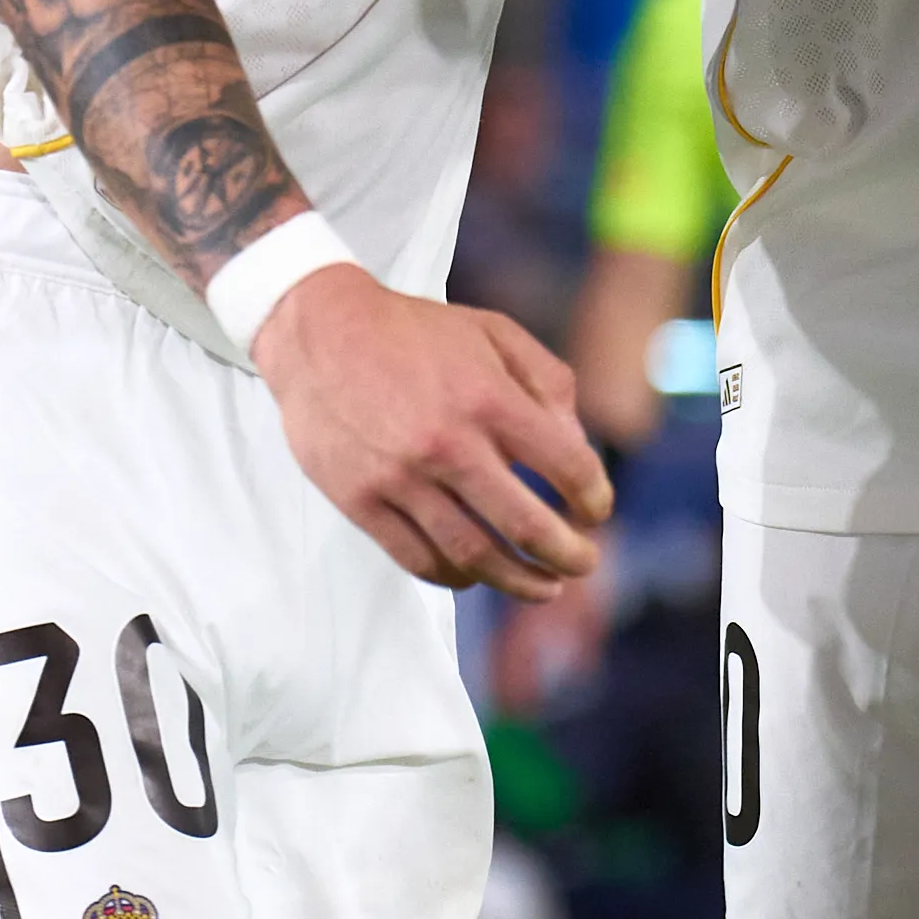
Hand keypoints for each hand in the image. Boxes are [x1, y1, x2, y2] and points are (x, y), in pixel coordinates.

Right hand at [253, 264, 616, 601]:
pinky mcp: (361, 501)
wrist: (320, 332)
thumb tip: (578, 445)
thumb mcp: (494, 332)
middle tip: (585, 565)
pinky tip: (478, 576)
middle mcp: (448, 443)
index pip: (565, 465)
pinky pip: (417, 558)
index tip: (597, 511)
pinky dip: (455, 577)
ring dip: (517, 581)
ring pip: (472, 555)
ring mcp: (400, 477)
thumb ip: (548, 382)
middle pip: (524, 525)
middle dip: (567, 555)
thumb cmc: (416, 332)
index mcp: (488, 397)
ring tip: (543, 586)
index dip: (594, 497)